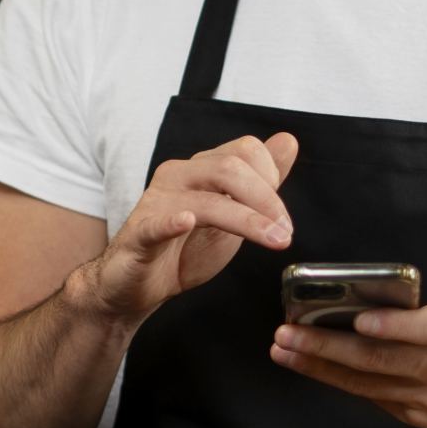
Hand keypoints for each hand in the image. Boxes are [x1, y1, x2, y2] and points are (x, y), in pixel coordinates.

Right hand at [82, 132, 300, 323]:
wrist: (138, 286)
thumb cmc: (184, 249)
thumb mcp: (232, 213)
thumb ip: (260, 180)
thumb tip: (288, 141)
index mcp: (200, 169)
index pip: (244, 150)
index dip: (272, 177)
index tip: (282, 216)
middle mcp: (177, 176)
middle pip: (229, 168)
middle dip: (266, 200)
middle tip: (285, 232)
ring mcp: (156, 203)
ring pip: (206, 200)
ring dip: (247, 221)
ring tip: (273, 241)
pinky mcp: (139, 235)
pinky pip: (155, 224)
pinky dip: (172, 222)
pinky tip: (186, 223)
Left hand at [268, 204, 426, 427]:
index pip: (424, 331)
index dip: (392, 327)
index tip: (357, 318)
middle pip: (380, 361)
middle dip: (328, 347)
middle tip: (286, 333)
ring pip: (368, 384)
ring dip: (321, 367)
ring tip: (283, 349)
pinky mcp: (419, 415)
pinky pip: (373, 398)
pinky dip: (340, 382)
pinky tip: (310, 365)